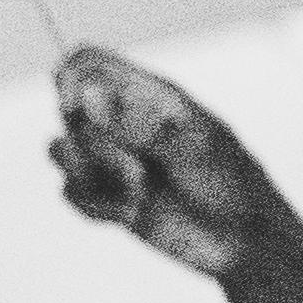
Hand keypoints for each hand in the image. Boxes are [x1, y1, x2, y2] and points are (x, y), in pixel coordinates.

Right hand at [48, 50, 302, 284]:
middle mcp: (123, 120)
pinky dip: (94, 207)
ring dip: (90, 176)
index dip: (69, 82)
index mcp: (148, 94)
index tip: (77, 114)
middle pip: (69, 111)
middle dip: (93, 146)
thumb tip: (86, 94)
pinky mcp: (105, 194)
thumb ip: (134, 123)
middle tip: (139, 172)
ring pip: (62, 151)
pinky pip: (69, 193)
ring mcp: (112, 157)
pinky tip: (130, 214)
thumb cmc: (229, 183)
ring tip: (137, 194)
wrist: (241, 239)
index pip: (87, 63)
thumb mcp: (190, 148)